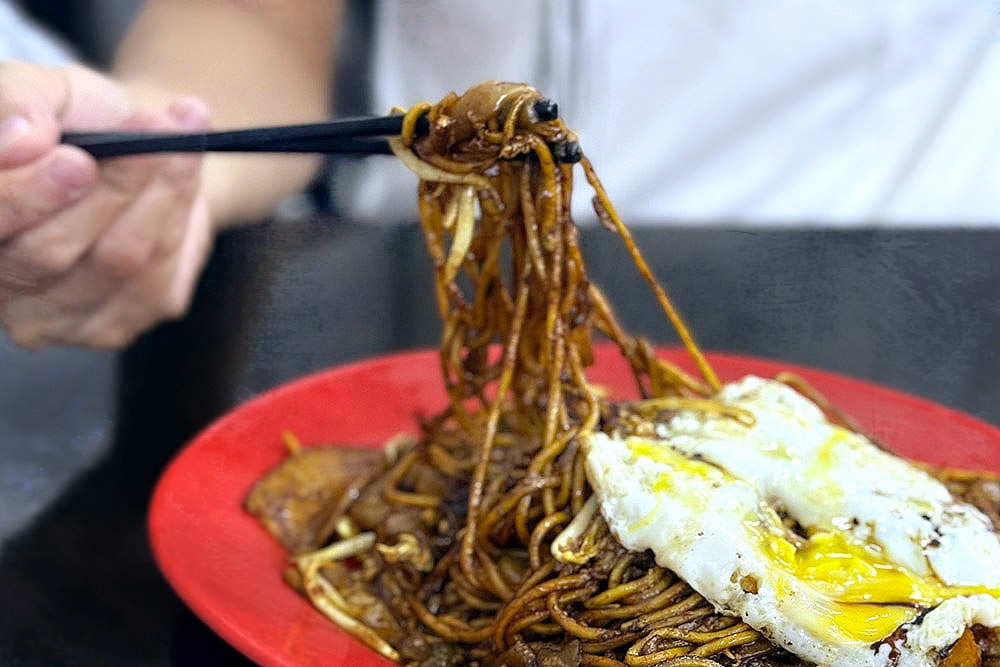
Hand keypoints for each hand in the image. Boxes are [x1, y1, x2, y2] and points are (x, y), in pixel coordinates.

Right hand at [0, 62, 214, 348]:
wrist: (130, 150)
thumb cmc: (70, 122)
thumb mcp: (40, 90)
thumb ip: (18, 102)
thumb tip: (23, 140)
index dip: (27, 196)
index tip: (78, 160)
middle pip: (49, 252)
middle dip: (110, 190)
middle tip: (151, 141)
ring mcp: (55, 318)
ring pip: (116, 261)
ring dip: (159, 191)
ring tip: (182, 131)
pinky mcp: (114, 325)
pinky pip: (157, 273)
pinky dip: (179, 211)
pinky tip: (186, 169)